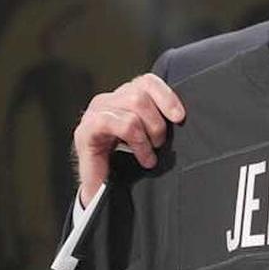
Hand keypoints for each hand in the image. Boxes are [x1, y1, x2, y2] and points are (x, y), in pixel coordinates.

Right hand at [73, 74, 184, 204]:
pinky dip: (139, 142)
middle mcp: (106, 100)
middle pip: (141, 93)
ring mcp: (94, 113)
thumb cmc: (127, 161)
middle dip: (157, 121)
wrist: (103, 188)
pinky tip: (144, 158)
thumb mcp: (147, 134)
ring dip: (149, 133)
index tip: (180, 117)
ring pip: (134, 104)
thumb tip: (182, 114)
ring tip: (151, 154)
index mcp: (121, 97)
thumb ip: (158, 118)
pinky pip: (121, 123)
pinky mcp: (86, 130)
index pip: (147, 81)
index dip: (167, 96)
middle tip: (160, 143)